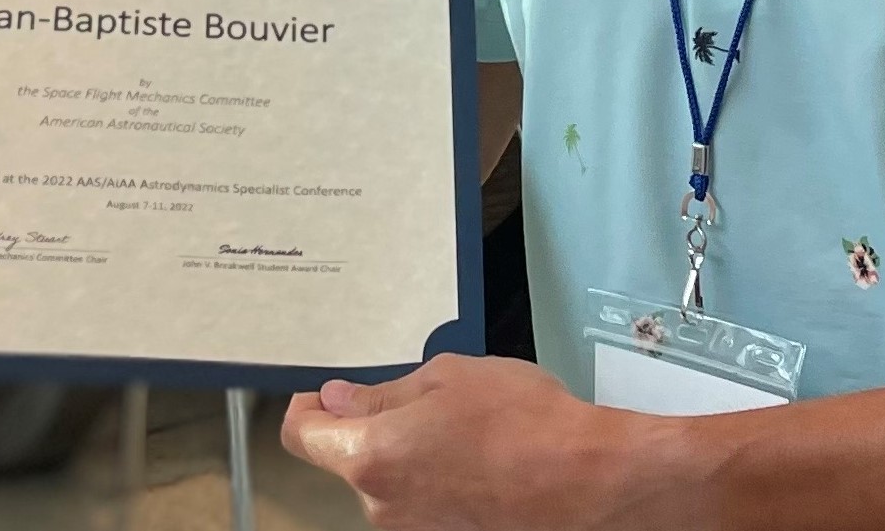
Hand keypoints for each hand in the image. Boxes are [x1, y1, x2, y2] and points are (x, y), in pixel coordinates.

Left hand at [282, 354, 666, 530]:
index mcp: (370, 457)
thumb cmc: (520, 420)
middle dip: (376, 425)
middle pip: (350, 458)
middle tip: (429, 395)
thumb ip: (383, 393)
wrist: (583, 480)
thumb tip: (337, 400)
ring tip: (467, 426)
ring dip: (411, 451)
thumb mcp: (447, 377)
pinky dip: (436, 476)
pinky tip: (479, 457)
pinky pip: (420, 500)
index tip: (327, 391)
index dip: (309, 406)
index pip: (301, 435)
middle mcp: (379, 507)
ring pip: (389, 478)